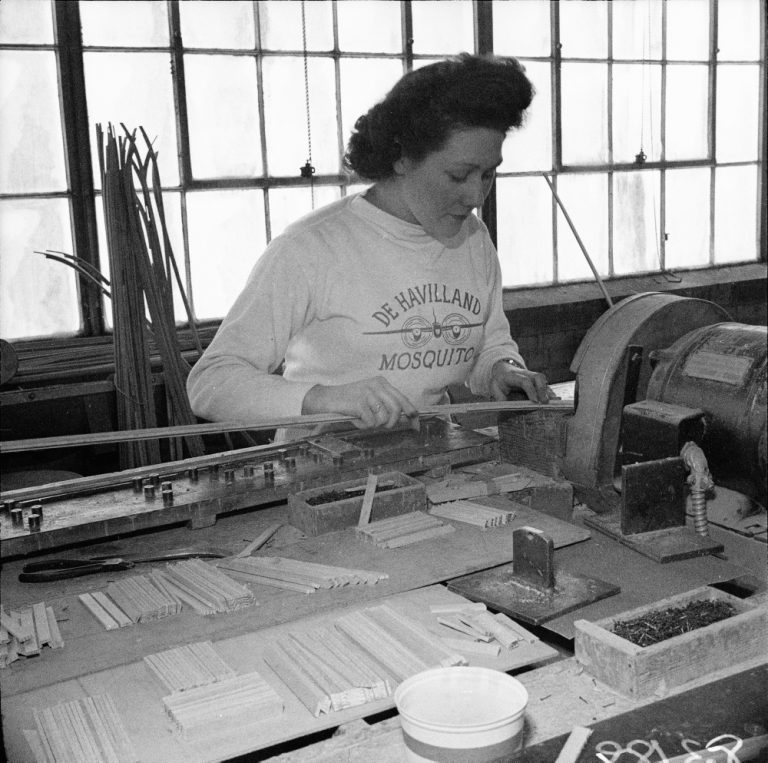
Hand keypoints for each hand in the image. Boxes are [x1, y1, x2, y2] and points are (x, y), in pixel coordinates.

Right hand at [302, 376, 418, 429]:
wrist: (326, 399)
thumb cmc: (350, 402)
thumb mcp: (371, 399)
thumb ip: (387, 405)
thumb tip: (407, 419)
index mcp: (382, 382)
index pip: (403, 399)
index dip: (412, 414)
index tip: (417, 425)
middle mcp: (376, 385)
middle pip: (396, 410)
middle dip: (391, 423)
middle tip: (381, 426)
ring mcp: (367, 393)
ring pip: (384, 418)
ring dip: (375, 424)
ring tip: (364, 420)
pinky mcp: (359, 402)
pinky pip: (371, 422)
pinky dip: (364, 425)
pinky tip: (356, 419)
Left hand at [489, 360, 556, 403]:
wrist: (503, 370)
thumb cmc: (499, 382)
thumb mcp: (494, 389)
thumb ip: (500, 398)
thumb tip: (507, 409)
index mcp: (512, 376)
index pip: (524, 381)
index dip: (530, 390)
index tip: (534, 401)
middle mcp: (525, 374)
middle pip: (538, 377)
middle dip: (542, 390)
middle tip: (545, 402)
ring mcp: (532, 376)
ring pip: (544, 381)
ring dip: (549, 392)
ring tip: (554, 403)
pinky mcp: (537, 381)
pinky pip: (545, 386)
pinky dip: (550, 393)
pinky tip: (555, 402)